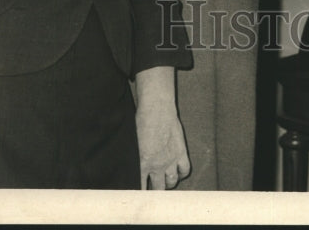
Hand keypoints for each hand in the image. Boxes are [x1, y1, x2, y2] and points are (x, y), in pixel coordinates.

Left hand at [134, 67, 190, 189]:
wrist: (157, 108)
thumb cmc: (141, 121)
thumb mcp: (132, 142)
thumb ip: (132, 158)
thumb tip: (123, 168)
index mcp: (142, 163)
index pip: (140, 189)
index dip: (139, 197)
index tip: (138, 200)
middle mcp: (157, 165)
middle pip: (158, 189)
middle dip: (155, 193)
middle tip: (152, 192)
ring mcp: (171, 159)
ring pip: (172, 182)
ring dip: (168, 183)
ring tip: (164, 181)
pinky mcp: (181, 152)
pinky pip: (185, 170)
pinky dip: (182, 173)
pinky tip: (177, 172)